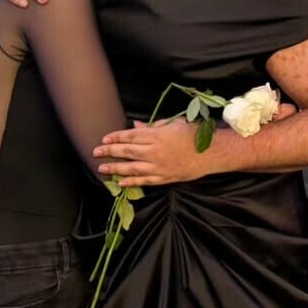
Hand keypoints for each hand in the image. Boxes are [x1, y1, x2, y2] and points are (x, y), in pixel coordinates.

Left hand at [94, 118, 209, 186]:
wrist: (211, 153)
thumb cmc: (193, 135)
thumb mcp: (173, 124)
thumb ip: (153, 126)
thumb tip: (135, 126)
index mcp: (157, 135)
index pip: (130, 136)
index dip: (116, 137)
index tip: (104, 138)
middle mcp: (155, 151)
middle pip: (127, 151)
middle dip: (109, 152)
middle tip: (96, 152)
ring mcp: (159, 167)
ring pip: (132, 168)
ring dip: (115, 169)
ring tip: (102, 169)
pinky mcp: (164, 178)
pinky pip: (145, 181)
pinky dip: (132, 182)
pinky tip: (120, 182)